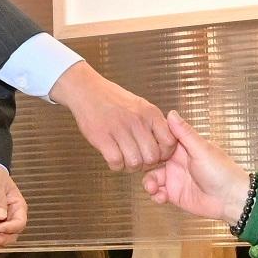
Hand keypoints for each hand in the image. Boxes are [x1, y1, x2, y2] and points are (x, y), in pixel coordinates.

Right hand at [54, 61, 170, 171]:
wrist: (88, 90)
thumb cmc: (114, 100)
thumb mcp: (141, 106)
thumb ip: (154, 123)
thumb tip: (166, 142)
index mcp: (150, 113)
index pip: (169, 142)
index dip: (163, 153)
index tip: (156, 154)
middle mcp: (137, 121)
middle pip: (152, 157)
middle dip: (146, 164)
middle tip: (139, 160)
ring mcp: (120, 129)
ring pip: (134, 162)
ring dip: (130, 166)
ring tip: (125, 159)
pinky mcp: (102, 137)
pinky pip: (116, 162)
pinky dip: (116, 165)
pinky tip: (114, 157)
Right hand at [142, 112, 252, 226]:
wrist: (231, 199)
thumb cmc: (223, 172)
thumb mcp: (202, 150)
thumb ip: (185, 133)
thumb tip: (172, 114)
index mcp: (184, 148)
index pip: (161, 141)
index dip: (151, 143)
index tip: (144, 146)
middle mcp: (177, 162)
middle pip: (153, 160)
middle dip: (146, 165)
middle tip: (145, 169)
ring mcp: (175, 179)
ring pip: (152, 178)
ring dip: (149, 183)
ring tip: (153, 188)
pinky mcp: (175, 194)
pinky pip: (158, 193)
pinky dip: (156, 195)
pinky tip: (161, 196)